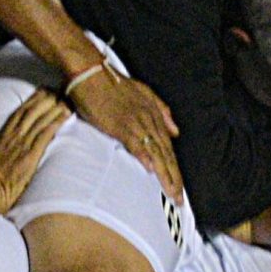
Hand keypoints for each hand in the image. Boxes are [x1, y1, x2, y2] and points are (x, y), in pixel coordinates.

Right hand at [0, 89, 69, 209]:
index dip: (33, 100)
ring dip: (55, 107)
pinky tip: (65, 115)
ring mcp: (21, 146)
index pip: (20, 113)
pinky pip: (44, 135)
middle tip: (59, 90)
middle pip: (32, 112)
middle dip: (46, 99)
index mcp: (3, 137)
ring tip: (67, 99)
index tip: (44, 91)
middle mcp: (13, 137)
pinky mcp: (29, 157)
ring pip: (40, 120)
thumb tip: (3, 146)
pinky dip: (55, 123)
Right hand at [69, 65, 183, 201]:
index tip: (179, 186)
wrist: (91, 72)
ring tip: (171, 193)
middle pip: (166, 153)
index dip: (175, 168)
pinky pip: (135, 143)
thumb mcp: (143, 93)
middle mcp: (149, 119)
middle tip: (180, 199)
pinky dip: (144, 156)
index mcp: (154, 114)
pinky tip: (150, 170)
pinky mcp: (120, 124)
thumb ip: (162, 111)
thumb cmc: (112, 84)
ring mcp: (136, 122)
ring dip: (164, 174)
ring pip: (155, 152)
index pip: (168, 147)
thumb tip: (175, 131)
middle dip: (174, 177)